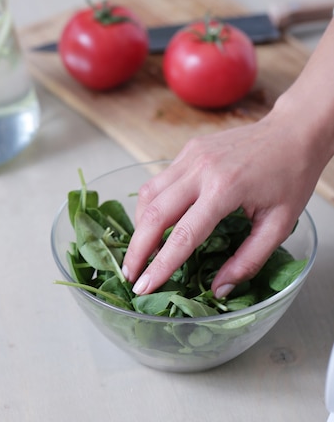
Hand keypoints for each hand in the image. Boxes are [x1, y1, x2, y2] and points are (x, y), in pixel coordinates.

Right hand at [122, 108, 324, 298]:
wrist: (293, 131)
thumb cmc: (291, 177)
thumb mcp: (279, 225)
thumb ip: (248, 260)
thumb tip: (218, 290)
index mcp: (225, 189)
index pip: (183, 235)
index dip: (160, 266)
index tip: (143, 288)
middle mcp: (201, 169)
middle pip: (154, 214)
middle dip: (137, 249)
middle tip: (129, 275)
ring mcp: (191, 155)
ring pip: (149, 194)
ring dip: (140, 225)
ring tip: (142, 251)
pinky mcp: (188, 149)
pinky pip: (160, 180)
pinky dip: (152, 205)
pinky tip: (158, 222)